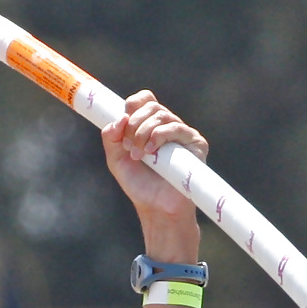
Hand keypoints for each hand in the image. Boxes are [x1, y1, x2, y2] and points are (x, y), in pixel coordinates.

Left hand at [102, 90, 206, 258]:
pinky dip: (158, 136)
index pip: (144, 100)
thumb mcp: (116, 159)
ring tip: (138, 155)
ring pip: (161, 115)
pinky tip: (151, 153)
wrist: (155, 207)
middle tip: (129, 148)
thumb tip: (120, 118)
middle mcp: (167, 126)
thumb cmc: (139, 184)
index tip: (123, 125)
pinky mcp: (195, 143)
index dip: (132, 105)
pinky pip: (176, 128)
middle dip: (134, 125)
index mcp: (150, 126)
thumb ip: (111, 137)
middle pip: (150, 106)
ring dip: (143, 133)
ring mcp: (182, 134)